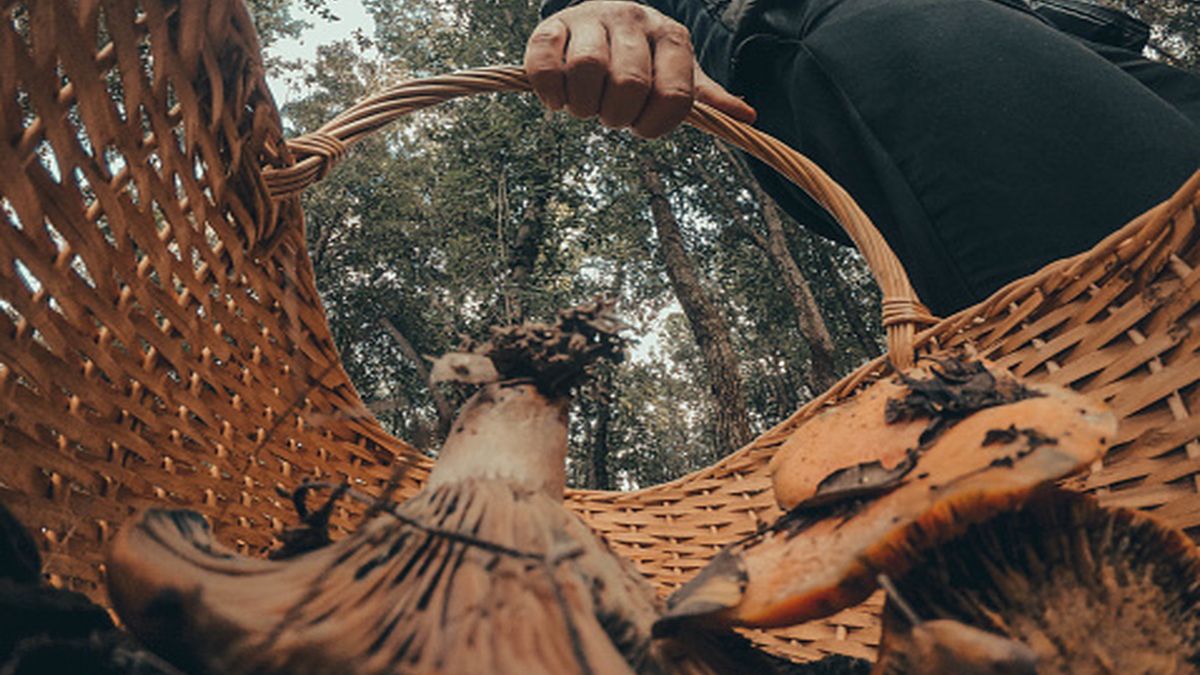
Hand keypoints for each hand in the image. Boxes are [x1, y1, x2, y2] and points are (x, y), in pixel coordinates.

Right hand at [523, 0, 755, 137]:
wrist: (604, 17)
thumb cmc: (647, 57)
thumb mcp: (680, 72)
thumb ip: (707, 97)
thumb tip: (748, 117)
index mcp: (673, 36)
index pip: (674, 95)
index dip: (655, 126)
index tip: (641, 127)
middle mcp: (636, 20)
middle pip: (628, 84)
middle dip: (617, 116)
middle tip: (610, 116)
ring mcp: (593, 18)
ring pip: (587, 70)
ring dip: (583, 106)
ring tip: (585, 106)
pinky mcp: (554, 24)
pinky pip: (545, 61)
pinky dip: (549, 90)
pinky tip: (558, 98)